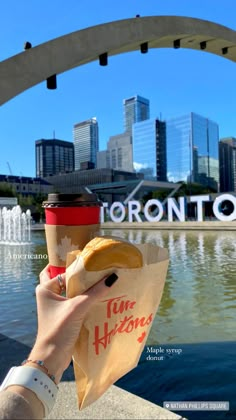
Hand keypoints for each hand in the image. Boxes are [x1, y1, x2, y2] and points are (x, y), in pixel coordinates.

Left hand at [28, 265, 117, 383]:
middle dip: (78, 274)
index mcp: (45, 289)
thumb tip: (113, 277)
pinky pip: (75, 301)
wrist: (52, 358)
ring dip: (83, 287)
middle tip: (95, 268)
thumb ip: (95, 292)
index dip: (78, 267)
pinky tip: (98, 296)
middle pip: (65, 278)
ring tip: (100, 280)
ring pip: (71, 290)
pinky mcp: (64, 315)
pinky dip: (85, 298)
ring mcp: (56, 305)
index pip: (64, 271)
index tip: (94, 262)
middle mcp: (49, 295)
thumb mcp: (77, 308)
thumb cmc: (59, 329)